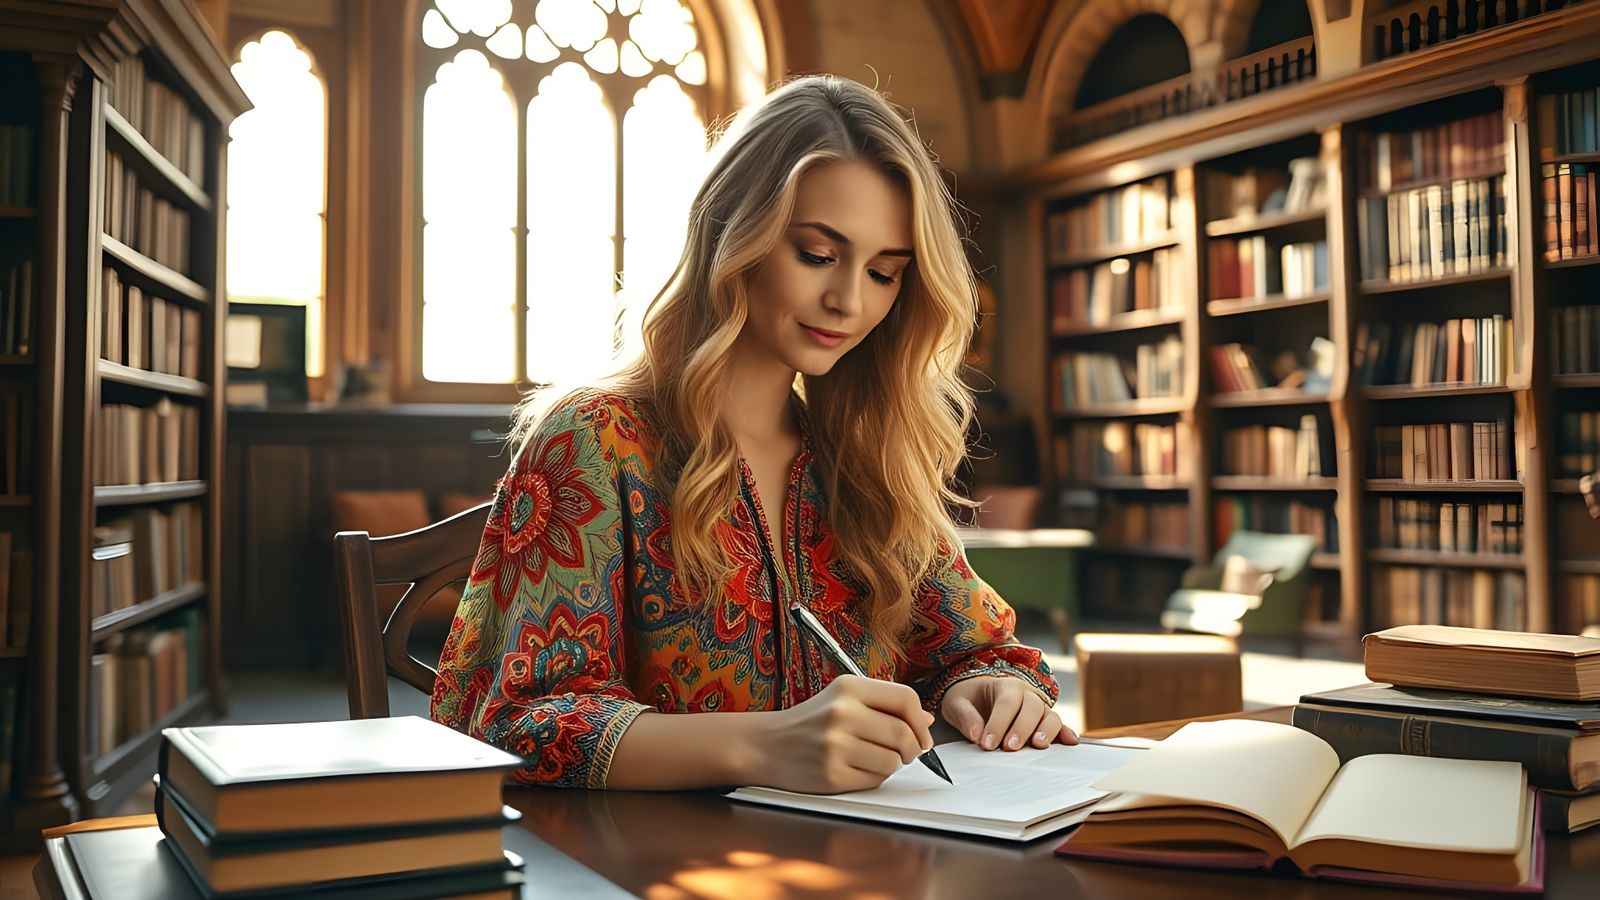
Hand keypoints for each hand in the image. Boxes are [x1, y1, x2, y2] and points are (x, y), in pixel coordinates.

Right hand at [751, 675, 935, 793]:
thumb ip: (884, 705)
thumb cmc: (811, 721)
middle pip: (904, 734)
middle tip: (905, 753)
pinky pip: (875, 780)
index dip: (921, 720)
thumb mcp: (844, 699)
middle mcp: (842, 713)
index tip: (921, 734)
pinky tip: (856, 769)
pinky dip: (874, 778)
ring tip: (872, 758)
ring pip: (893, 761)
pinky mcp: (831, 774)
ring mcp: (835, 745)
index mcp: (849, 687)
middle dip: (912, 748)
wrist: (767, 745)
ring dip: (892, 764)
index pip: (906, 699)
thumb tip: (925, 719)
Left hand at [940, 676, 1076, 750]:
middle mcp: (1027, 694)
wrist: (978, 695)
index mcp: (1005, 685)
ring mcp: (1039, 708)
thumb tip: (976, 734)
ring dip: (1046, 731)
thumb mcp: (957, 702)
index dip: (998, 724)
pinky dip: (1066, 733)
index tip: (986, 744)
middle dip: (1021, 728)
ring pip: (1049, 715)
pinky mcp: (1045, 722)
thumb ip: (965, 716)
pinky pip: (1060, 726)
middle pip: (1031, 707)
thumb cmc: (969, 698)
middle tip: (1009, 748)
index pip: (1006, 703)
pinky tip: (1070, 742)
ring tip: (1038, 745)